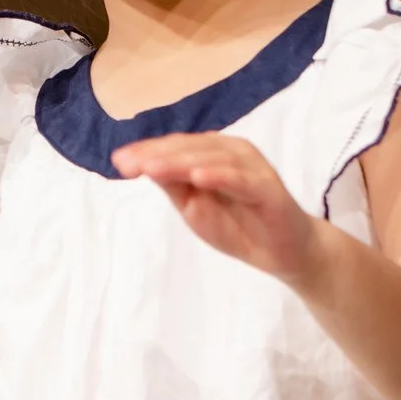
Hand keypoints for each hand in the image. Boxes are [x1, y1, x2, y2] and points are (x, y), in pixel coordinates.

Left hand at [114, 134, 319, 281]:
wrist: (282, 253)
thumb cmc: (238, 226)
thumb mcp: (194, 206)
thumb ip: (173, 184)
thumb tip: (141, 164)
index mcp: (213, 153)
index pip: (175, 147)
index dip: (147, 151)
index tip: (118, 161)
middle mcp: (233, 152)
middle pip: (189, 148)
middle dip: (156, 155)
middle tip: (128, 165)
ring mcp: (252, 168)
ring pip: (212, 158)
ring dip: (180, 162)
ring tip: (152, 168)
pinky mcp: (268, 187)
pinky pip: (242, 179)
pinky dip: (220, 176)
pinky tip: (198, 177)